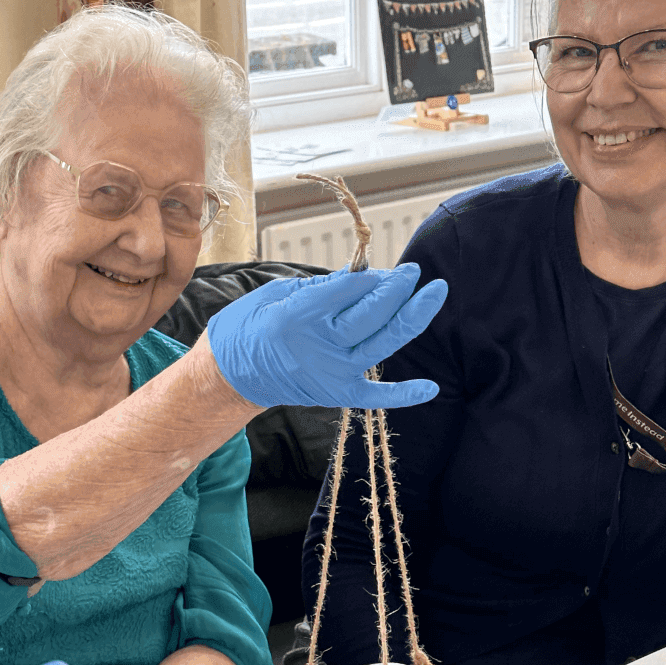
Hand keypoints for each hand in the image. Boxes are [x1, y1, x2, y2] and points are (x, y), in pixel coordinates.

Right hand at [205, 265, 447, 408]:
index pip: (349, 289)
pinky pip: (376, 396)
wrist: (231, 377)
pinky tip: (430, 388)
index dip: (372, 276)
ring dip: (412, 317)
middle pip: (372, 314)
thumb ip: (321, 287)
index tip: (384, 267)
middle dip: (397, 288)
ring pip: (383, 343)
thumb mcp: (276, 294)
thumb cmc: (249, 327)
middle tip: (414, 270)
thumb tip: (362, 276)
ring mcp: (332, 373)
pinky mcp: (337, 394)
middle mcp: (319, 346)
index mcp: (298, 316)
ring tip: (434, 293)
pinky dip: (405, 395)